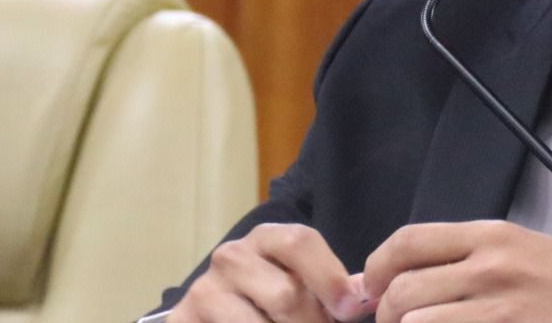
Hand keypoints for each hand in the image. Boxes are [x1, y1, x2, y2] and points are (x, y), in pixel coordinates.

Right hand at [169, 223, 372, 322]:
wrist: (214, 318)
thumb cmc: (272, 302)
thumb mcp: (303, 286)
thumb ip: (335, 291)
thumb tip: (368, 297)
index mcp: (267, 238)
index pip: (300, 242)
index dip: (330, 277)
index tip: (350, 311)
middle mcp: (232, 256)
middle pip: (286, 294)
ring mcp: (205, 290)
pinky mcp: (184, 319)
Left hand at [361, 220, 551, 322]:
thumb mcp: (527, 250)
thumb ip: (470, 256)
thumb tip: (404, 273)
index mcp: (494, 237)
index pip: (407, 241)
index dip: (375, 267)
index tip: (372, 289)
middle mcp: (492, 269)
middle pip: (402, 292)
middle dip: (387, 317)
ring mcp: (500, 312)